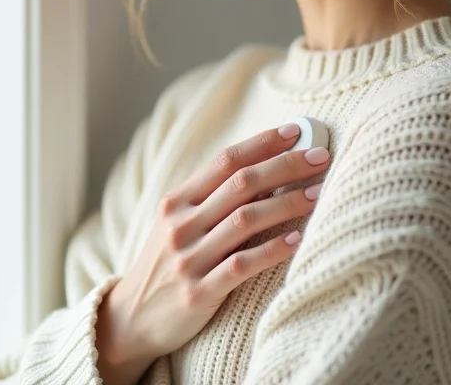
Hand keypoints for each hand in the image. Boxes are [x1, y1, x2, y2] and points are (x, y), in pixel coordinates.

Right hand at [103, 124, 329, 363]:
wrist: (131, 318)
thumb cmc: (167, 261)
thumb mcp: (179, 222)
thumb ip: (213, 197)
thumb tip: (268, 168)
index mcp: (177, 200)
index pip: (225, 160)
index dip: (262, 143)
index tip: (295, 132)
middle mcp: (181, 224)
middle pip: (241, 183)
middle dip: (284, 166)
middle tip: (319, 157)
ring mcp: (189, 259)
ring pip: (245, 220)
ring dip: (287, 203)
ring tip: (318, 193)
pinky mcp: (198, 294)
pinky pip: (241, 266)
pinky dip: (271, 250)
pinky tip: (296, 239)